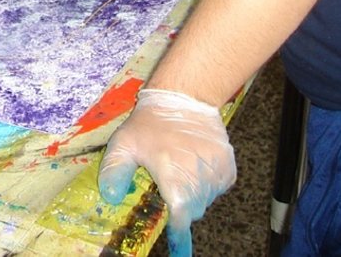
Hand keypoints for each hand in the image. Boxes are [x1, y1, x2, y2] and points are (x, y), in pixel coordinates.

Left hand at [97, 88, 235, 256]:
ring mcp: (219, 174)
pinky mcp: (229, 168)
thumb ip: (115, 172)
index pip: (181, 219)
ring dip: (192, 192)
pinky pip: (217, 187)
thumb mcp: (124, 144)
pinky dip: (205, 183)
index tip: (178, 252)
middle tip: (164, 180)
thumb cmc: (151, 122)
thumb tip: (111, 199)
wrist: (186, 97)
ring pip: (205, 200)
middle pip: (191, 210)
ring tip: (177, 165)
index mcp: (176, 179)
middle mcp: (202, 180)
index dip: (178, 237)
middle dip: (178, 203)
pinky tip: (193, 164)